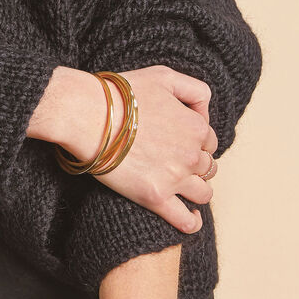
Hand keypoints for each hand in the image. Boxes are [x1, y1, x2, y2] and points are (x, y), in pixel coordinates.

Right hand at [75, 65, 218, 233]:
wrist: (87, 115)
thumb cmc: (122, 94)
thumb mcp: (164, 76)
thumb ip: (195, 90)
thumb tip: (205, 112)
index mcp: (196, 127)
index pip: (210, 140)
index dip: (195, 139)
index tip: (178, 138)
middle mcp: (191, 154)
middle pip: (208, 166)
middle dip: (196, 163)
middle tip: (174, 158)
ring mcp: (174, 178)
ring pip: (203, 193)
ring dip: (197, 189)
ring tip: (182, 185)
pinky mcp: (155, 198)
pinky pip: (185, 221)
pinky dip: (192, 221)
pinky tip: (189, 216)